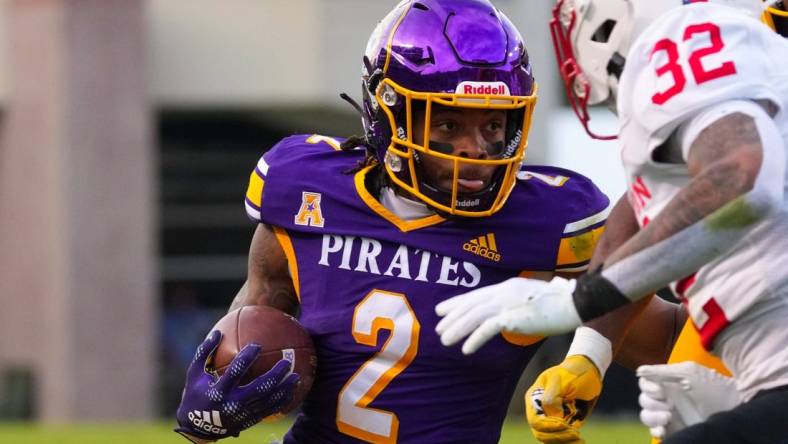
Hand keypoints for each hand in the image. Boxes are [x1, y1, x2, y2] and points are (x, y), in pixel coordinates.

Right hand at [175, 331, 299, 441]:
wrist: (197, 427)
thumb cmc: (195, 393)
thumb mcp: (194, 373)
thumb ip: (205, 352)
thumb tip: (218, 332)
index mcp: (218, 391)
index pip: (234, 373)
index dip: (246, 358)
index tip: (257, 345)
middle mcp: (232, 404)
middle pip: (258, 389)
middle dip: (274, 376)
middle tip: (286, 362)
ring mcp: (242, 414)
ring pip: (268, 401)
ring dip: (284, 389)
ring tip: (296, 376)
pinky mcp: (249, 421)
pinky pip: (269, 410)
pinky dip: (282, 401)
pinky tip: (292, 390)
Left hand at [435, 277, 581, 353]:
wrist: (574, 303)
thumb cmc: (557, 302)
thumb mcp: (529, 299)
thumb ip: (514, 304)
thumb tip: (504, 316)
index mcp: (506, 287)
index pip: (476, 295)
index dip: (456, 302)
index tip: (441, 310)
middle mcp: (503, 292)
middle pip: (471, 305)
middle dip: (452, 317)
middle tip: (437, 328)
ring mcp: (507, 304)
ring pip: (474, 316)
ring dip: (457, 329)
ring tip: (444, 340)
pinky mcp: (514, 317)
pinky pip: (488, 329)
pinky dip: (475, 339)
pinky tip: (466, 349)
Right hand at [525, 355, 601, 443]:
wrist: (589, 372)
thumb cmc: (573, 372)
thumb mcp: (562, 380)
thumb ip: (552, 398)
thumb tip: (552, 417)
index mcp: (534, 398)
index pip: (535, 420)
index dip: (548, 426)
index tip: (564, 424)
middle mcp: (540, 411)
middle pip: (540, 433)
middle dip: (557, 436)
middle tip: (575, 433)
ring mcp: (551, 419)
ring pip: (550, 439)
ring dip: (564, 442)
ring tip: (579, 440)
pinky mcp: (564, 424)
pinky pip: (562, 440)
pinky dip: (569, 443)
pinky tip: (580, 442)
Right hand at [636, 362, 741, 438]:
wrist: (736, 409)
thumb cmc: (714, 387)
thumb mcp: (688, 373)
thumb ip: (662, 371)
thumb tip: (639, 371)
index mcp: (668, 383)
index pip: (645, 383)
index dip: (647, 386)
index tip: (659, 390)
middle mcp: (667, 399)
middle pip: (644, 400)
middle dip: (652, 402)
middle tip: (668, 405)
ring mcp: (671, 416)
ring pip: (647, 416)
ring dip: (652, 417)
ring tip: (668, 417)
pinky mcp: (675, 430)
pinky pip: (656, 432)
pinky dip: (656, 431)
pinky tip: (663, 429)